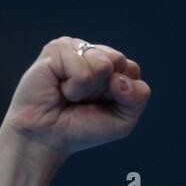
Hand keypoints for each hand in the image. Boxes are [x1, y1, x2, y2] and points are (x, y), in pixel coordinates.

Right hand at [0, 36, 150, 159]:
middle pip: (119, 62)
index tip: (101, 105)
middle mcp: (90, 52)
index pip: (132, 69)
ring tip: (70, 95)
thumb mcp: (123, 120)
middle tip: (84, 100)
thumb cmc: (81, 128)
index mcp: (107, 64)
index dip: (121, 94)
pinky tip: (59, 89)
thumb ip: (138, 97)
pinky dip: (74, 88)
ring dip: (88, 89)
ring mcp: (73, 47)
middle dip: (106, 89)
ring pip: (103, 64)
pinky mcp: (56, 49)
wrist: (47, 138)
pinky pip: (82, 70)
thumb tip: (120, 78)